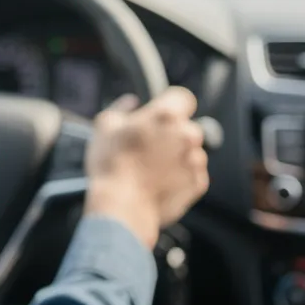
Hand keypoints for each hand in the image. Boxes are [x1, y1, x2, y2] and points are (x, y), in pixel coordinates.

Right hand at [82, 87, 209, 248]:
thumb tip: (131, 102)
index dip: (171, 104)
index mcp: (167, 115)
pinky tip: (159, 183)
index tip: (160, 115)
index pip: (183, 97)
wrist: (121, 206)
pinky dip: (181, 177)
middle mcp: (187, 134)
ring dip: (177, 156)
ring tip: (152, 169)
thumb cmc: (112, 164)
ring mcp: (196, 160)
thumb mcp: (105, 126)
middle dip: (172, 134)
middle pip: (187, 126)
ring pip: (191, 151)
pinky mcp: (198, 183)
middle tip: (149, 147)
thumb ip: (120, 107)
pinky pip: (193, 174)